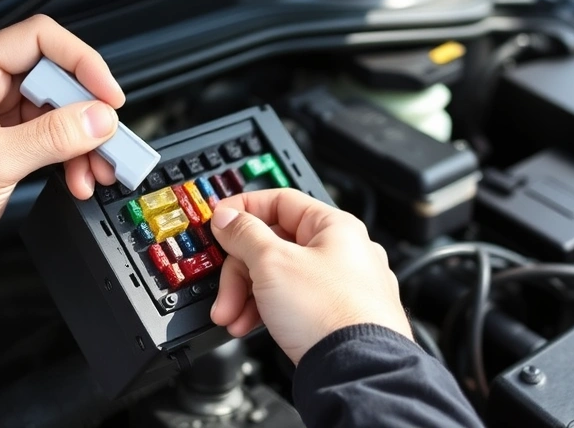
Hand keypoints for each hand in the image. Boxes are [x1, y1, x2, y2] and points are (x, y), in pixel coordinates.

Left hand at [0, 15, 124, 274]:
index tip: (106, 94)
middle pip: (58, 78)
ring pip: (63, 113)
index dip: (81, 61)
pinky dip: (74, 158)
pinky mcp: (10, 146)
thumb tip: (98, 117)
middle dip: (88, 111)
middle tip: (110, 138)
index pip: (41, 40)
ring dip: (86, 141)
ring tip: (100, 167)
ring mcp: (0, 117)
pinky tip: (80, 178)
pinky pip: (56, 141)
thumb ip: (52, 136)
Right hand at [209, 189, 411, 364]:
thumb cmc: (330, 314)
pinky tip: (247, 325)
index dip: (244, 209)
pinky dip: (266, 311)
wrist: (355, 372)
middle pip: (273, 245)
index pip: (280, 201)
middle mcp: (343, 252)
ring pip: (279, 277)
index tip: (218, 222)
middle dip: (239, 271)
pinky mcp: (336, 316)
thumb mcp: (272, 263)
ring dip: (246, 296)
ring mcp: (342, 286)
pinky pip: (292, 303)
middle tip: (223, 288)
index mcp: (334, 227)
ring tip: (231, 317)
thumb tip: (227, 217)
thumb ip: (244, 234)